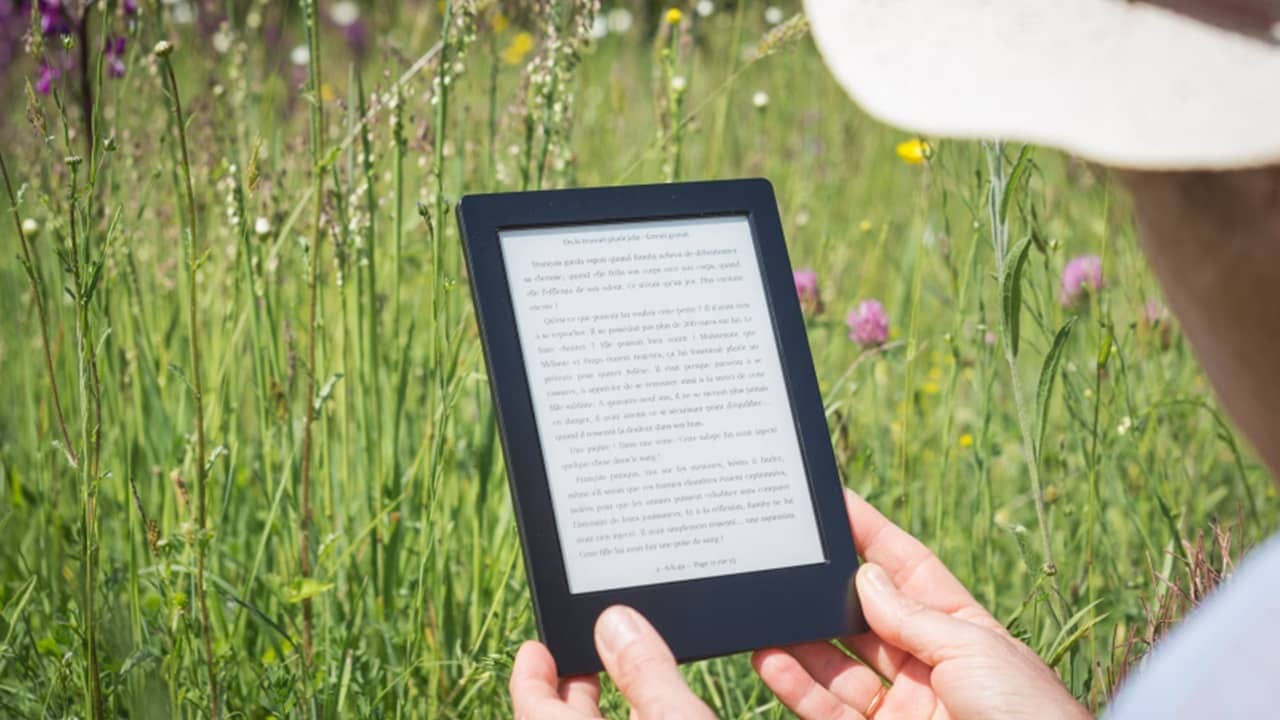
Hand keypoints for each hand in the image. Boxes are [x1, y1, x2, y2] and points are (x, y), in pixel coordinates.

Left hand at [509, 604, 715, 719]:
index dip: (529, 676)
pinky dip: (632, 719)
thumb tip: (615, 620)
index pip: (530, 708)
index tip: (535, 649)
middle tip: (585, 651)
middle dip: (572, 686)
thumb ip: (647, 673)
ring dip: (603, 710)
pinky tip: (656, 712)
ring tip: (621, 675)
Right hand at [752, 489, 1090, 719]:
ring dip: (799, 637)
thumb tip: (864, 575)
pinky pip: (827, 708)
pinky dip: (795, 684)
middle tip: (785, 556)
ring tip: (765, 608)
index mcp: (963, 630)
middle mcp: (929, 664)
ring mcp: (903, 705)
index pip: (909, 570)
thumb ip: (911, 614)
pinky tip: (768, 657)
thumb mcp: (972, 649)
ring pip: (837, 663)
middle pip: (865, 615)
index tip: (835, 505)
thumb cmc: (1026, 713)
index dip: (872, 536)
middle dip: (827, 587)